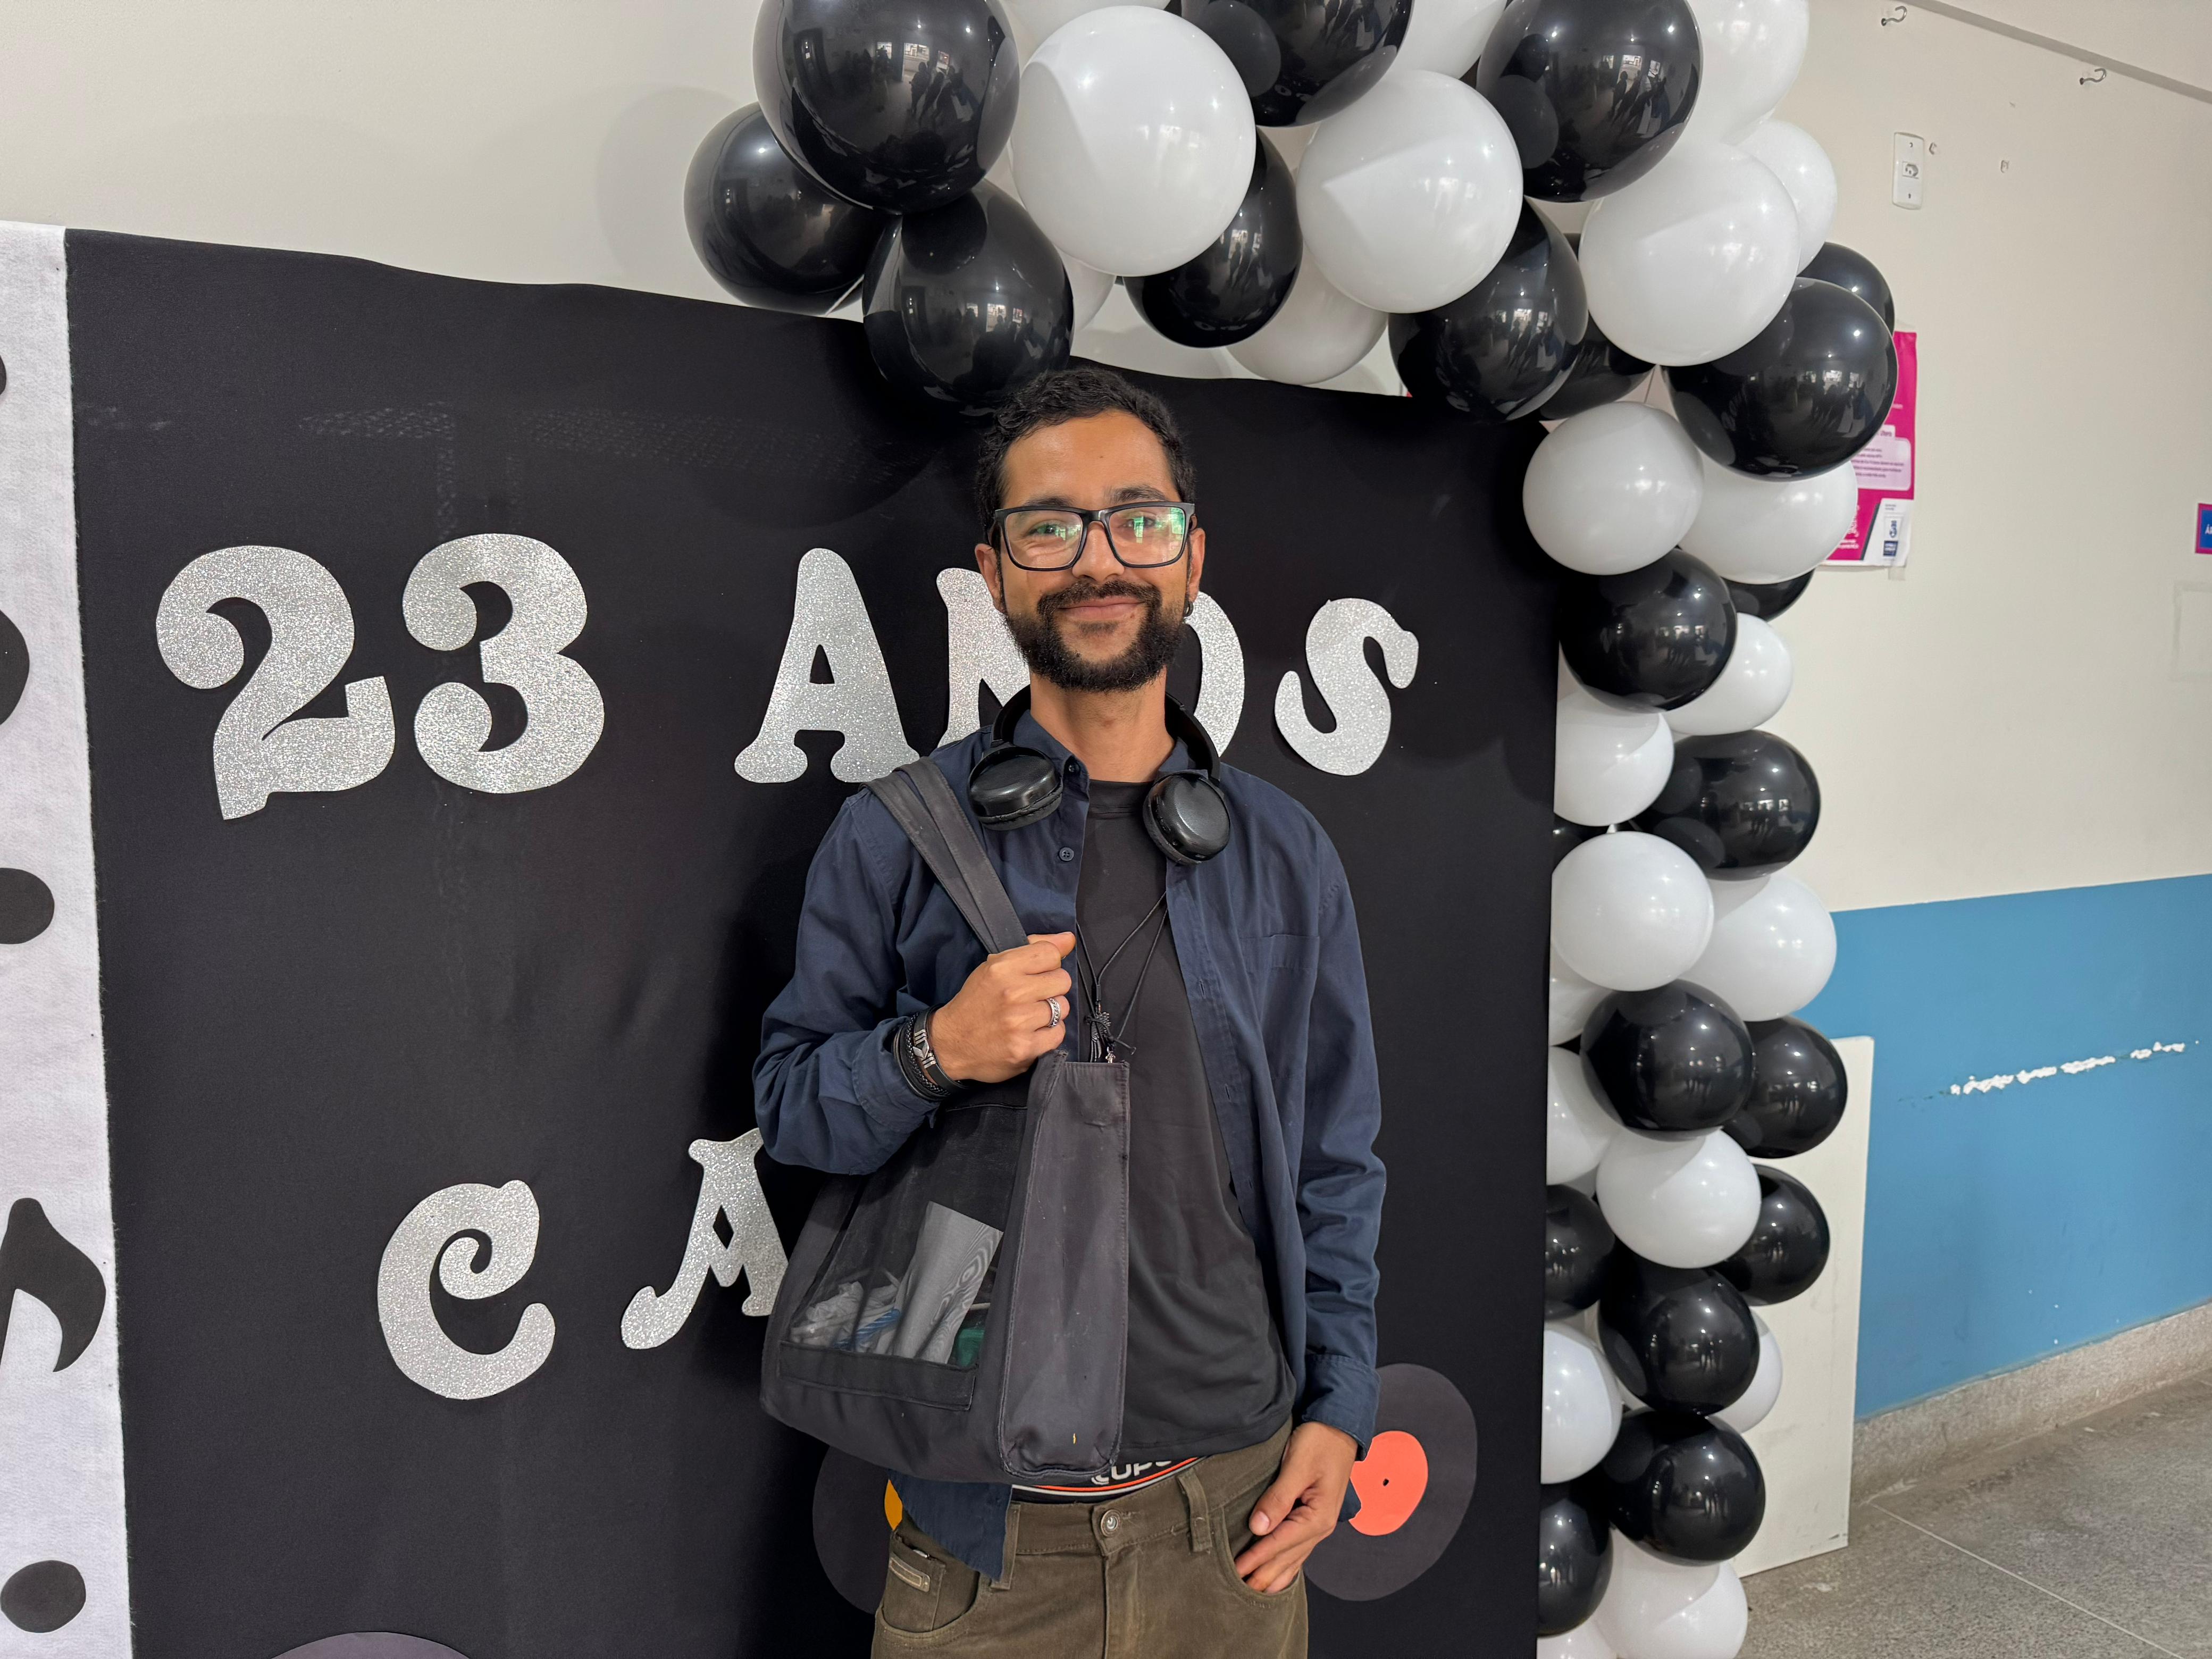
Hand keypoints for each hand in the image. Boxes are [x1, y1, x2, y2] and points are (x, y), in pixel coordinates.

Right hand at [928, 933, 1075, 1082]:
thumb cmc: (976, 1002)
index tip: (1038, 973)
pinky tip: (1031, 1032)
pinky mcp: (1025, 1048)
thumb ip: (1032, 949)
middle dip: (1051, 988)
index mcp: (1002, 968)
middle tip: (1033, 997)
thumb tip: (1068, 939)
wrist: (950, 1043)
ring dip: (1051, 1012)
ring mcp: (1019, 1022)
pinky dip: (1049, 1034)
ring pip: (1063, 1007)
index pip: (1050, 953)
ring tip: (1031, 1016)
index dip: (1049, 963)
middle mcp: (1012, 993)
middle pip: (1062, 980)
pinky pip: (1059, 1033)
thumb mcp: (994, 967)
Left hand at [1236, 1421, 1357, 1593]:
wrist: (1340, 1427)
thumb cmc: (1320, 1441)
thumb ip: (1278, 1497)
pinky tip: (1277, 1577)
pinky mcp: (1313, 1519)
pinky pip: (1297, 1550)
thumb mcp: (1297, 1465)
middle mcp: (1320, 1527)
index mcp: (1317, 1516)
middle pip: (1287, 1558)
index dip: (1255, 1558)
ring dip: (1273, 1576)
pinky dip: (1285, 1566)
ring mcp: (1318, 1525)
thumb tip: (1258, 1527)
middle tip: (1237, 1594)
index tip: (1234, 1571)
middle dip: (1263, 1576)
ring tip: (1253, 1594)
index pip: (1279, 1543)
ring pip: (1293, 1559)